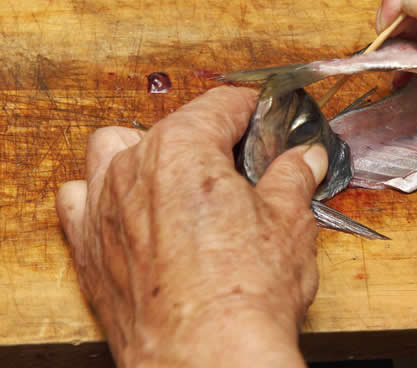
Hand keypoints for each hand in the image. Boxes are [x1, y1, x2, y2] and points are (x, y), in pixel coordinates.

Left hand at [57, 86, 327, 366]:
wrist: (206, 357)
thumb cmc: (245, 292)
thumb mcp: (289, 222)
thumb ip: (294, 178)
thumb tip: (306, 159)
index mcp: (184, 147)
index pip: (220, 105)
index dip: (251, 107)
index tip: (264, 115)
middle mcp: (133, 168)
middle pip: (170, 126)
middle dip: (205, 136)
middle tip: (240, 165)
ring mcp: (103, 207)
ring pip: (112, 152)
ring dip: (144, 154)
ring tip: (180, 181)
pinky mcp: (89, 248)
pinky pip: (80, 200)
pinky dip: (103, 197)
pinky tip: (135, 214)